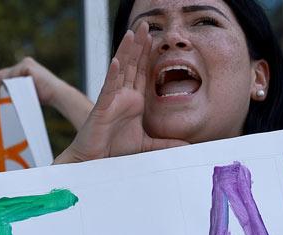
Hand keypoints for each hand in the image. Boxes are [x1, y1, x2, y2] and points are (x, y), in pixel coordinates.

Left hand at [0, 56, 92, 129]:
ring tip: (4, 98)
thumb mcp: (26, 92)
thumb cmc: (45, 97)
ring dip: (5, 88)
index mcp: (25, 68)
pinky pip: (12, 76)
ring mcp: (26, 64)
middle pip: (3, 74)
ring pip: (6, 76)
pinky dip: (11, 86)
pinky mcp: (27, 66)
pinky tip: (13, 94)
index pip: (6, 75)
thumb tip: (3, 97)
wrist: (58, 95)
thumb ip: (16, 90)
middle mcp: (25, 63)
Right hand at [54, 22, 187, 163]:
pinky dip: (112, 74)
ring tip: (132, 33)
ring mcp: (111, 100)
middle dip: (138, 45)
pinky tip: (117, 61)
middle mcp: (122, 96)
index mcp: (133, 101)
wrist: (95, 162)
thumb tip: (187, 147)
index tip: (154, 38)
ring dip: (125, 51)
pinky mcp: (102, 108)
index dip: (147, 55)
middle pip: (131, 65)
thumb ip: (166, 144)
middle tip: (145, 24)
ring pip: (120, 70)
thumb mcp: (147, 146)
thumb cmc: (115, 151)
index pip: (141, 73)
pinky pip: (108, 89)